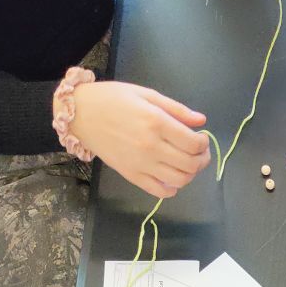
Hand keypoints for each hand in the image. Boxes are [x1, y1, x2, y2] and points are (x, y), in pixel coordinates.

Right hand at [70, 82, 210, 198]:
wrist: (81, 114)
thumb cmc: (113, 99)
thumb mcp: (146, 94)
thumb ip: (176, 109)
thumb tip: (201, 121)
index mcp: (157, 122)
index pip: (194, 143)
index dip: (204, 143)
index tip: (201, 138)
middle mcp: (152, 147)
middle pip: (191, 164)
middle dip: (202, 159)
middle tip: (200, 153)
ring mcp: (142, 165)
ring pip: (180, 180)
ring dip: (190, 174)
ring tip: (187, 163)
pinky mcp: (132, 176)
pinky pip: (160, 191)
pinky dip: (172, 188)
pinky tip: (171, 176)